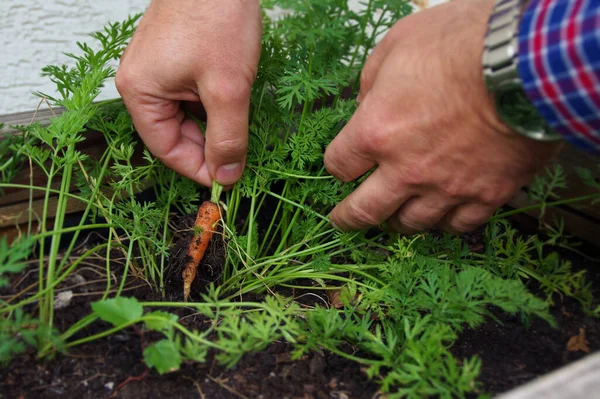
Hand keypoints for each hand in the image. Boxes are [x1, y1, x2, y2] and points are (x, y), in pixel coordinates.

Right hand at [116, 0, 261, 185]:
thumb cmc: (216, 16)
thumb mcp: (227, 88)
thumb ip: (227, 137)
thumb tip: (225, 176)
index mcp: (140, 92)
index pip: (166, 150)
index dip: (198, 169)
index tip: (227, 180)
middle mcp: (142, 83)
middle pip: (175, 134)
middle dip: (208, 147)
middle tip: (239, 156)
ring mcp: (158, 70)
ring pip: (187, 117)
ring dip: (213, 126)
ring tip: (239, 123)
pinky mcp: (176, 60)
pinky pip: (192, 96)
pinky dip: (213, 106)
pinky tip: (232, 103)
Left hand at [324, 0, 560, 233]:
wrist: (529, 61)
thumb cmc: (462, 43)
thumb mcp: (398, 44)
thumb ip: (371, 81)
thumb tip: (366, 105)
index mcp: (377, 132)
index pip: (339, 165)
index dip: (337, 164)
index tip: (342, 164)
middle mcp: (406, 169)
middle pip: (365, 211)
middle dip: (348, 217)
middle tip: (342, 220)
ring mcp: (448, 187)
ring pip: (412, 223)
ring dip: (397, 220)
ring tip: (395, 216)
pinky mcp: (487, 194)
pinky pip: (459, 225)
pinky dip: (446, 222)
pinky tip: (442, 214)